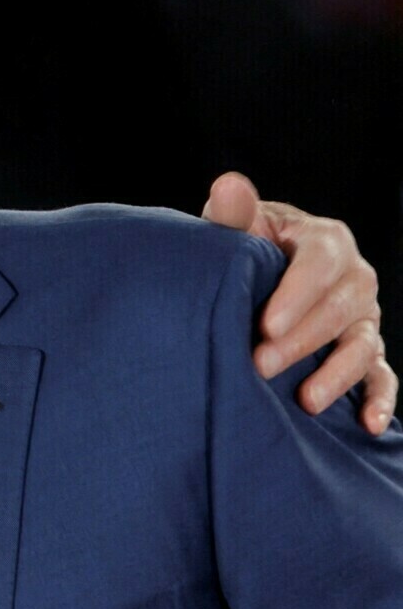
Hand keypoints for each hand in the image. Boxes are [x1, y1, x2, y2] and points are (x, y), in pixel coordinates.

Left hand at [203, 172, 394, 433]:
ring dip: (336, 373)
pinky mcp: (366, 351)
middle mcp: (354, 278)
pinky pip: (381, 376)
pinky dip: (380, 399)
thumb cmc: (243, 251)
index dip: (296, 294)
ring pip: (362, 344)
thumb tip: (228, 184)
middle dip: (302, 340)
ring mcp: (364, 317)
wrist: (253, 279)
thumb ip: (233, 215)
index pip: (320, 263)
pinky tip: (367, 424)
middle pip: (339, 309)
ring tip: (305, 400)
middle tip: (260, 364)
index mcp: (325, 240)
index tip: (265, 324)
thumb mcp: (236, 232)